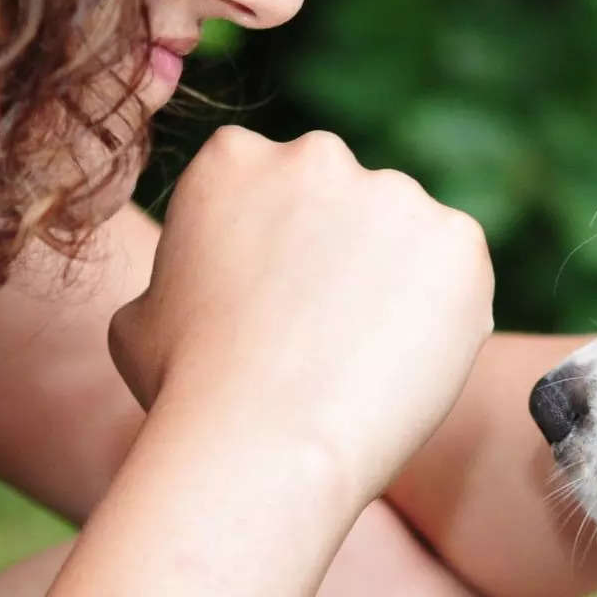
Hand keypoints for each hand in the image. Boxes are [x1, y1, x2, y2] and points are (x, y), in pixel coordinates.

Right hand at [109, 126, 493, 498]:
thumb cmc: (186, 391)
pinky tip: (404, 360)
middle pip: (342, 199)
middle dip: (339, 251)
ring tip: (363, 358)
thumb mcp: (137, 320)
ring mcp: (395, 193)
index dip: (274, 244)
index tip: (273, 298)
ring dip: (394, 281)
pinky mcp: (458, 240)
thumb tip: (181, 291)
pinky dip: (444, 311)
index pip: (268, 183)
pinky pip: (457, 272)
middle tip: (324, 332)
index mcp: (234, 159)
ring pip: (404, 235)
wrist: (264, 441)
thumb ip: (171, 280)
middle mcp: (317, 156)